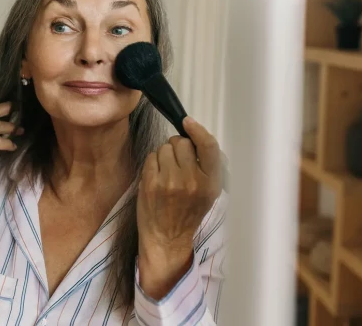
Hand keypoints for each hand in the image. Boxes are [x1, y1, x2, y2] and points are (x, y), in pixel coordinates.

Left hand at [137, 117, 221, 298]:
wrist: (167, 239)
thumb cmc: (187, 213)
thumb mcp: (208, 193)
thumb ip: (207, 167)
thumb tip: (197, 137)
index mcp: (210, 183)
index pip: (208, 146)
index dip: (198, 130)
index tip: (188, 122)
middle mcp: (192, 181)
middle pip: (182, 143)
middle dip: (177, 146)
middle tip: (177, 160)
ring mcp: (170, 182)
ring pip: (164, 148)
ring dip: (164, 154)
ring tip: (166, 171)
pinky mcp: (151, 183)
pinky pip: (151, 157)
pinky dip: (153, 162)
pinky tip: (156, 176)